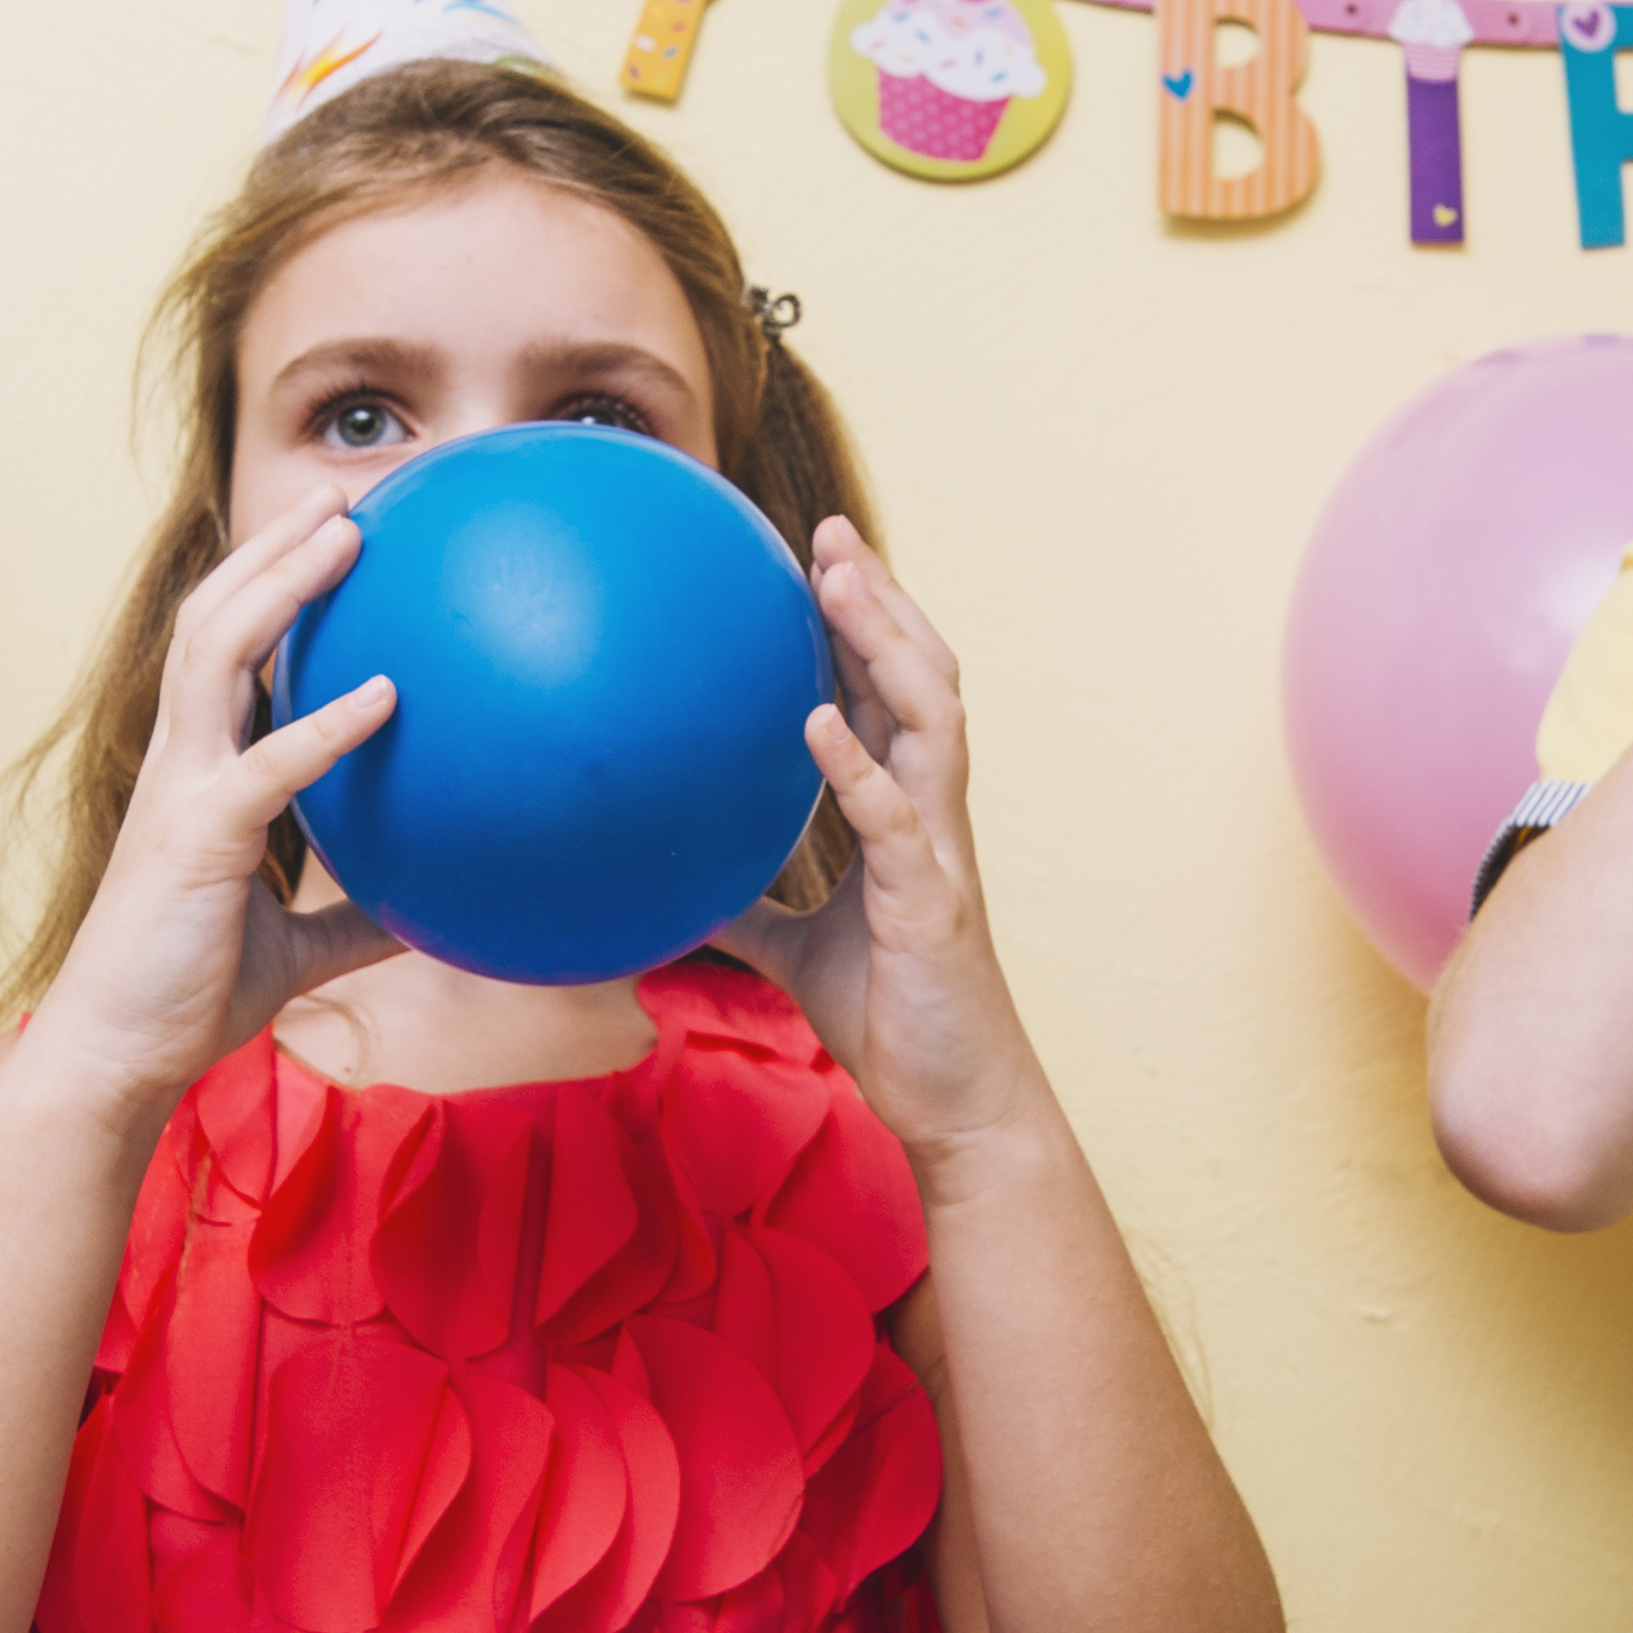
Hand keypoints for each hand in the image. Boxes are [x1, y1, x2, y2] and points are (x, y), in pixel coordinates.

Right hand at [17, 490, 397, 1115]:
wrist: (114, 1056)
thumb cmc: (188, 995)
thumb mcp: (294, 949)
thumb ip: (353, 918)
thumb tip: (428, 913)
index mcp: (198, 773)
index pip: (226, 651)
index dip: (268, 585)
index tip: (330, 535)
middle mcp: (181, 762)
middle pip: (214, 617)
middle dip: (273, 548)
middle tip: (345, 494)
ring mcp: (182, 791)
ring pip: (217, 652)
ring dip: (281, 585)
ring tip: (346, 534)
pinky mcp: (196, 838)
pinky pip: (269, 765)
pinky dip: (326, 724)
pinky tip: (387, 696)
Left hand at [718, 519, 1062, 1177]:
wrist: (956, 1102)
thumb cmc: (892, 1019)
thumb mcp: (796, 950)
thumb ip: (749, 905)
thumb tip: (675, 884)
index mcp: (905, 812)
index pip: (887, 692)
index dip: (861, 619)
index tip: (819, 553)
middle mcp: (931, 813)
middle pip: (919, 676)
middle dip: (879, 598)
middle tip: (828, 530)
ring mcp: (938, 851)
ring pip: (929, 720)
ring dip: (884, 647)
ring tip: (838, 585)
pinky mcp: (932, 903)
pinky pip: (895, 819)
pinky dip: (857, 767)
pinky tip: (816, 725)